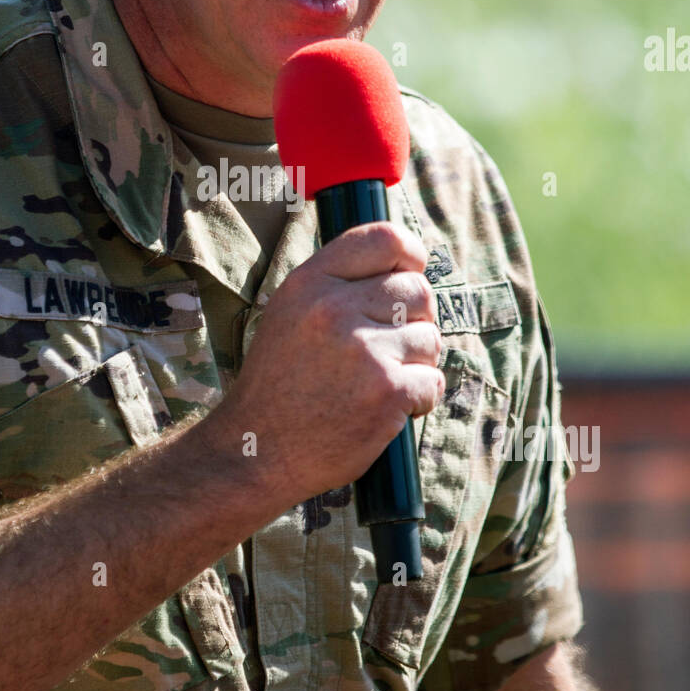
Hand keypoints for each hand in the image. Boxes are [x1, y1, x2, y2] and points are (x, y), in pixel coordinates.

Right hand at [210, 222, 443, 503]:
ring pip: (429, 337)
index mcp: (310, 283)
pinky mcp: (387, 391)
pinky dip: (418, 398)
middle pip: (417, 291)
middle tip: (386, 348)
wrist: (257, 450)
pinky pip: (432, 380)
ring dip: (415, 362)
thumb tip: (404, 264)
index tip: (413, 270)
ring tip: (376, 381)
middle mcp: (335, 309)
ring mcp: (364, 350)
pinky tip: (386, 408)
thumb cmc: (279, 383)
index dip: (410, 254)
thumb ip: (338, 284)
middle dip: (413, 320)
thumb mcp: (289, 313)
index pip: (385, 239)